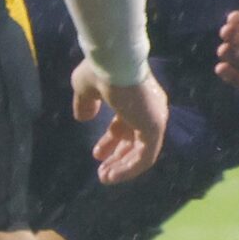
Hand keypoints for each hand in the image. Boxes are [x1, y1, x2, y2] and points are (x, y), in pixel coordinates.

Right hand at [72, 58, 168, 183]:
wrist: (113, 61)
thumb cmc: (100, 71)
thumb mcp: (85, 88)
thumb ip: (85, 103)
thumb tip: (83, 118)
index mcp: (136, 98)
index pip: (127, 125)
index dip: (112, 141)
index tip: (96, 154)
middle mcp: (150, 109)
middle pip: (136, 140)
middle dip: (118, 157)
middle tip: (102, 171)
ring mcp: (155, 118)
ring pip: (142, 152)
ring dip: (123, 167)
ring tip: (105, 178)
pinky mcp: (155, 127)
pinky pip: (145, 157)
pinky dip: (129, 169)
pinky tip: (112, 176)